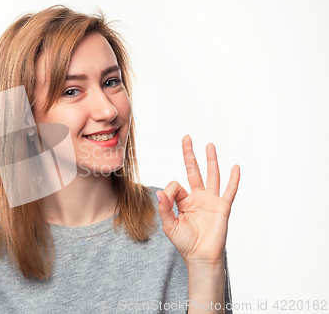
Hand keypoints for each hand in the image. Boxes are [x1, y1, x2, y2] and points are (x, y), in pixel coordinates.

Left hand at [157, 135, 239, 268]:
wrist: (201, 257)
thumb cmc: (185, 243)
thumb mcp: (169, 225)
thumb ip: (165, 208)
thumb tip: (159, 192)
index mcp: (184, 201)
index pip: (176, 184)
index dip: (170, 190)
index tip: (167, 200)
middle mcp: (198, 198)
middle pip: (194, 171)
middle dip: (190, 154)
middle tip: (187, 137)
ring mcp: (211, 201)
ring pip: (212, 176)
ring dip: (210, 160)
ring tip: (209, 145)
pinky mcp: (222, 207)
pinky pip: (229, 191)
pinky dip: (233, 179)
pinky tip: (235, 167)